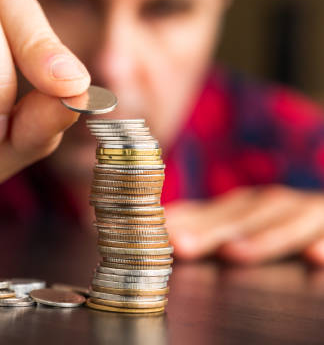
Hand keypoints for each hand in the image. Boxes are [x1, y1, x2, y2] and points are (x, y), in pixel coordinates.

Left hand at [166, 185, 323, 264]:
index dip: (181, 220)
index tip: (152, 232)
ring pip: (285, 223)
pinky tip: (315, 256)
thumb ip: (208, 225)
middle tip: (180, 245)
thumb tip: (161, 229)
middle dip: (210, 231)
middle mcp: (273, 204)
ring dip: (261, 237)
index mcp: (245, 205)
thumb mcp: (245, 221)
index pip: (209, 211)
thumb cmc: (284, 222)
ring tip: (234, 253)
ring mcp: (306, 213)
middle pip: (240, 217)